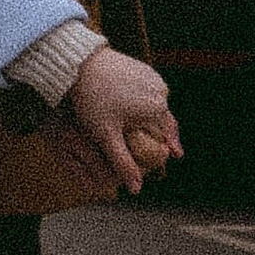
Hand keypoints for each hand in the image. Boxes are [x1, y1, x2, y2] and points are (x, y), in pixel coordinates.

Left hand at [65, 45, 180, 196]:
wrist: (80, 64)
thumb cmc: (93, 100)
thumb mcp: (107, 136)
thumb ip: (123, 163)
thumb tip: (136, 189)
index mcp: (157, 110)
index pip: (169, 135)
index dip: (170, 147)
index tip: (174, 155)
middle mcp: (160, 92)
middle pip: (165, 119)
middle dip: (162, 131)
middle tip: (164, 144)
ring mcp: (152, 77)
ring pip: (156, 103)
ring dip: (153, 115)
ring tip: (149, 126)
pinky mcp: (142, 68)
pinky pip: (148, 89)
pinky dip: (144, 100)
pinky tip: (135, 106)